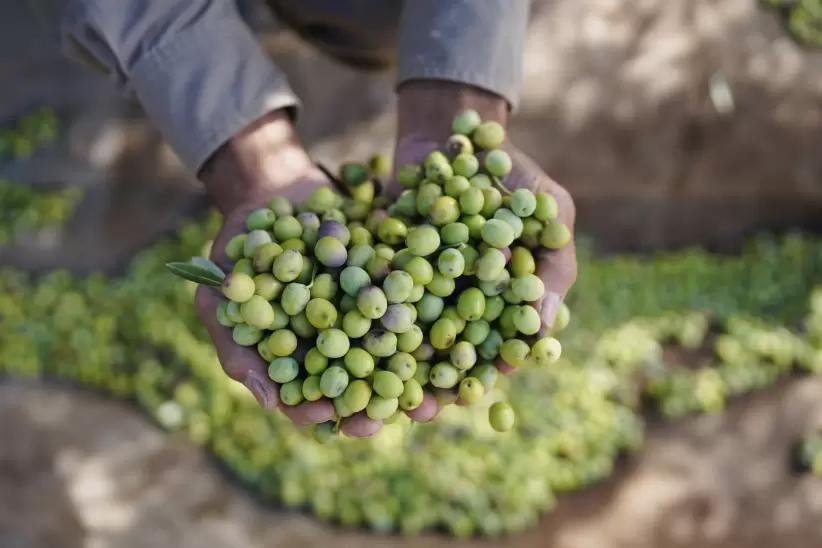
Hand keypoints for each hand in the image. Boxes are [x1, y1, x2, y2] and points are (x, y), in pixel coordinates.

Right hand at [193, 110, 437, 436]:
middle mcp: (342, 343)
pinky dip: (439, 317)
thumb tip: (270, 402)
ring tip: (441, 392)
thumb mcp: (219, 296)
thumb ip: (236, 347)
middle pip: (365, 385)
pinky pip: (420, 302)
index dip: (323, 412)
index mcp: (303, 358)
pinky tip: (459, 329)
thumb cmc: (237, 250)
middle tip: (399, 417)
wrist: (271, 190)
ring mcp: (372, 313)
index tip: (330, 418)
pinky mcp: (396, 280)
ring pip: (400, 352)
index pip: (313, 399)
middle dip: (384, 403)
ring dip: (422, 375)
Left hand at [386, 81, 577, 415]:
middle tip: (419, 413)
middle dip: (433, 385)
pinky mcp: (381, 273)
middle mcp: (458, 304)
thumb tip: (547, 321)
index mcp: (500, 300)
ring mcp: (417, 291)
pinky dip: (357, 328)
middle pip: (445, 355)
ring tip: (374, 400)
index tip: (480, 385)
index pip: (497, 345)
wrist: (446, 132)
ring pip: (404, 341)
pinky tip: (338, 350)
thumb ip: (555, 261)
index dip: (489, 368)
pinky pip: (369, 306)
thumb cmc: (508, 172)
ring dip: (390, 372)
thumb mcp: (547, 207)